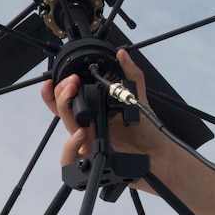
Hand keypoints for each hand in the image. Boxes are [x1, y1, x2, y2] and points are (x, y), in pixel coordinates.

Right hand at [40, 48, 170, 184]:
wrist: (158, 155)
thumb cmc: (147, 131)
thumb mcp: (138, 99)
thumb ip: (131, 75)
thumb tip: (123, 54)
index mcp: (95, 111)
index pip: (67, 99)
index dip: (56, 89)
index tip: (60, 77)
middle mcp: (88, 127)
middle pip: (62, 111)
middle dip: (61, 94)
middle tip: (71, 84)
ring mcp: (88, 143)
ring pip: (66, 129)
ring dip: (66, 113)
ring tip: (75, 99)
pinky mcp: (91, 159)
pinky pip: (70, 160)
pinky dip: (70, 148)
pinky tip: (82, 136)